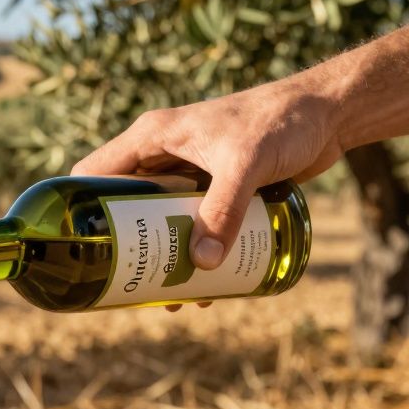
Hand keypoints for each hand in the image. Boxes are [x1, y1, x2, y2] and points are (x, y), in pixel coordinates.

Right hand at [71, 80, 342, 270]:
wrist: (328, 113)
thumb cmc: (281, 122)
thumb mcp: (245, 165)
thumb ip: (223, 211)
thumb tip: (202, 266)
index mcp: (152, 137)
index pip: (94, 173)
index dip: (79, 208)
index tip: (79, 247)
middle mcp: (163, 154)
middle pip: (125, 205)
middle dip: (126, 246)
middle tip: (127, 284)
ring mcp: (189, 172)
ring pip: (159, 219)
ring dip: (162, 255)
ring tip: (170, 295)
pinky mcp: (216, 186)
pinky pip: (193, 224)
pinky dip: (194, 251)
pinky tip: (207, 281)